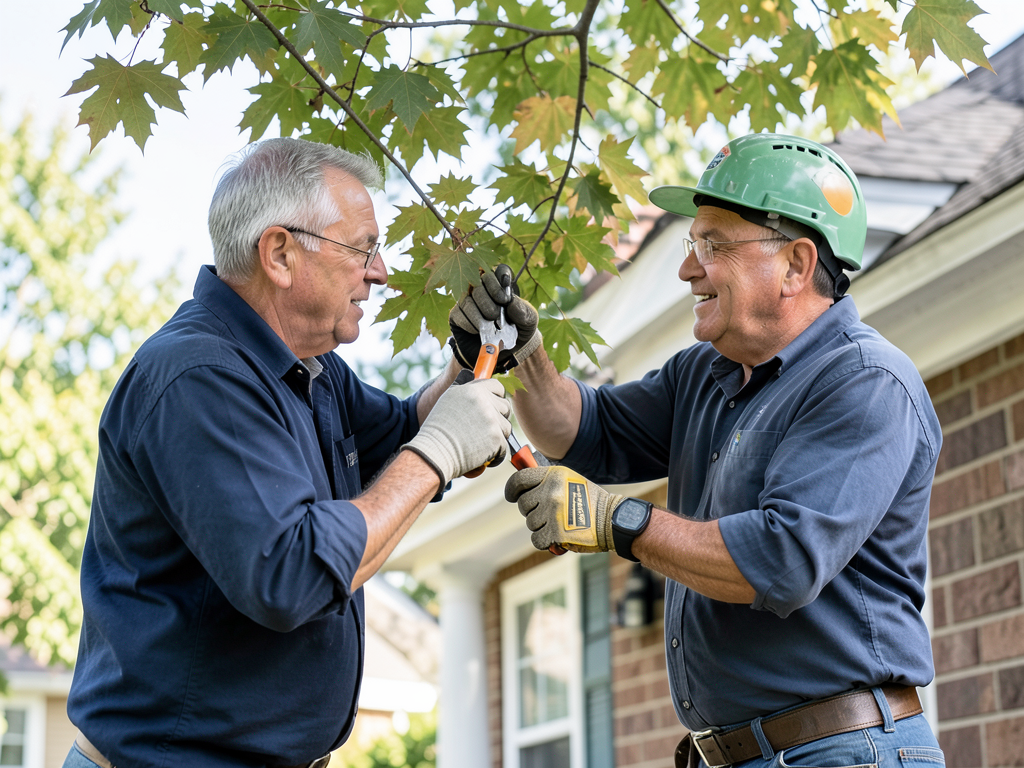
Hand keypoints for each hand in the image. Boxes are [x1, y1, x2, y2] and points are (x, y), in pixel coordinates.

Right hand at [404, 379, 511, 488]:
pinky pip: (504, 446)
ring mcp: (492, 420)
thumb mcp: (448, 398)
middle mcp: (485, 402)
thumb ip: (462, 385)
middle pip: (505, 407)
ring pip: (506, 427)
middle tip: (482, 428)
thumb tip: (469, 371)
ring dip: (497, 436)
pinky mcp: (496, 439)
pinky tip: (481, 454)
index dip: (496, 397)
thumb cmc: (439, 427)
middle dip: (497, 418)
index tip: (490, 406)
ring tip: (479, 441)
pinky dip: (496, 454)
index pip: (498, 387)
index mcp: (474, 390)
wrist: (436, 452)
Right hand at [449, 264, 540, 373]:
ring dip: (479, 315)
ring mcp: (466, 300)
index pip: (498, 271)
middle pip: (478, 283)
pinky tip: (479, 331)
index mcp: (500, 285)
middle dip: (487, 301)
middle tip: (495, 315)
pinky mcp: (456, 315)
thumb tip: (511, 303)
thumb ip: (524, 311)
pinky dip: (470, 324)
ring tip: (489, 326)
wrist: (501, 353)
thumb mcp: (528, 323)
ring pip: (466, 299)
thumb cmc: (516, 331)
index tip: (505, 300)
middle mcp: (481, 289)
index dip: (498, 282)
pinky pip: (459, 314)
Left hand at [504, 466, 623, 553]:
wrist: (612, 521)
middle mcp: (551, 492)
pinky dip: (544, 541)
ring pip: (530, 523)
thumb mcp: (570, 481)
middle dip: (531, 511)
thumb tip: (521, 486)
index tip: (511, 496)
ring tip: (558, 524)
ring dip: (541, 526)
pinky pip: (537, 539)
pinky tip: (556, 537)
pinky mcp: (556, 532)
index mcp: (553, 476)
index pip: (519, 480)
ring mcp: (553, 512)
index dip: (512, 489)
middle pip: (523, 504)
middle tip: (547, 513)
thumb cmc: (590, 501)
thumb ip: (547, 482)